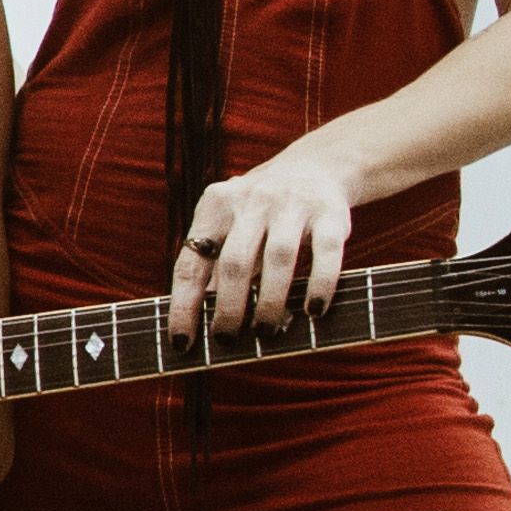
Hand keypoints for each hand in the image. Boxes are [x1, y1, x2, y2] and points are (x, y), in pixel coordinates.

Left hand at [170, 147, 360, 333]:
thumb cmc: (259, 214)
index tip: (181, 342)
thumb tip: (198, 325)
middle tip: (227, 340)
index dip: (183, 305)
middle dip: (228, 308)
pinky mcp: (329, 212)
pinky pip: (325, 252)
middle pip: (234, 262)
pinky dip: (320, 284)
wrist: (314, 168)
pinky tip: (313, 311)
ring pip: (277, 258)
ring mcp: (291, 204)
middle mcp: (250, 200)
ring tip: (264, 333)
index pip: (191, 262)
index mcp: (214, 206)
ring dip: (270, 302)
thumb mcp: (228, 227)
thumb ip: (213, 268)